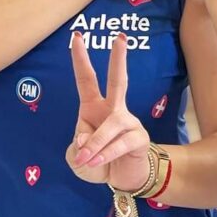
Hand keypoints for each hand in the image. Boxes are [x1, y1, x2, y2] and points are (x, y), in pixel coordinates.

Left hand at [65, 32, 150, 189]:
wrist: (122, 180)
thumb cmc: (97, 162)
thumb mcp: (77, 158)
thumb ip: (77, 146)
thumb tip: (86, 138)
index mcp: (93, 108)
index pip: (86, 79)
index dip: (81, 59)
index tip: (77, 36)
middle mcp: (113, 110)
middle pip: (118, 81)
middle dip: (118, 59)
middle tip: (120, 38)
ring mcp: (128, 123)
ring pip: (112, 123)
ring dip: (97, 142)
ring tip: (86, 159)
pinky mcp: (139, 138)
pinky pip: (121, 143)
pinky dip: (106, 154)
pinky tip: (97, 162)